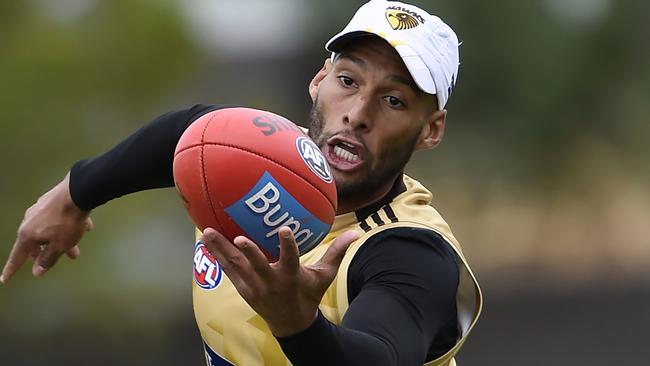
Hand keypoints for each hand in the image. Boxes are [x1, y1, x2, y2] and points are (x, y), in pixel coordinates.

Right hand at [1, 173, 92, 282]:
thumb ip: (48, 259)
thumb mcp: (59, 246)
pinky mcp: (51, 200)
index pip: (17, 256)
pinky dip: (68, 225)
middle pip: (35, 242)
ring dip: (61, 240)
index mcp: (27, 234)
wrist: (78, 192)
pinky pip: (59, 218)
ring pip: (49, 230)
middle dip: (47, 252)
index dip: (12, 269)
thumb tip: (37, 271)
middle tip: (59, 258)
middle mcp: (29, 220)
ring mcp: (40, 208)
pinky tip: (85, 226)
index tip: (5, 278)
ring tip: (75, 248)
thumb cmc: (67, 222)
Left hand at [201, 226, 359, 336]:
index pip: (290, 259)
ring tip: (207, 231)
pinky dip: (217, 256)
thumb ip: (337, 252)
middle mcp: (271, 283)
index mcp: (291, 277)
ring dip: (221, 249)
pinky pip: (228, 271)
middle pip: (258, 266)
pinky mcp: (243, 289)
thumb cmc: (309, 294)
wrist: (292, 323)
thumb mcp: (325, 276)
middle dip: (249, 253)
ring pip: (235, 267)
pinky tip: (206, 240)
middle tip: (239, 238)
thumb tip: (356, 232)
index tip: (284, 228)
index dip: (287, 245)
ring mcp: (254, 287)